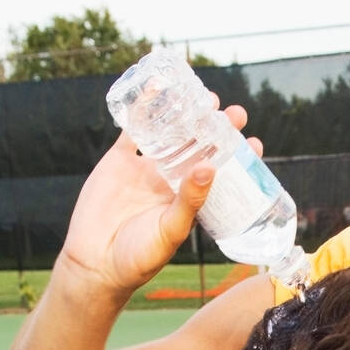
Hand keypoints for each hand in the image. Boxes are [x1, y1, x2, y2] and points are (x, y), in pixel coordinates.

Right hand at [60, 96, 262, 297]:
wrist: (95, 263)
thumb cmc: (138, 258)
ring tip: (205, 96)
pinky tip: (159, 86)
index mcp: (189, 201)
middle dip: (217, 129)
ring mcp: (146, 169)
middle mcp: (171, 182)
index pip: (220, 174)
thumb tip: (211, 167)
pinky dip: (144, 107)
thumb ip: (189, 202)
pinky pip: (133, 128)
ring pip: (170, 133)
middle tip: (234, 113)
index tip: (254, 144)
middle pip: (199, 148)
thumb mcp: (169, 232)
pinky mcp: (119, 160)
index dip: (237, 159)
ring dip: (185, 114)